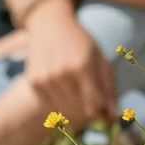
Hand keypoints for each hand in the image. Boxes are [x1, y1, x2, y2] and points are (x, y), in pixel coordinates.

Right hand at [21, 0, 115, 125]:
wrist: (50, 24)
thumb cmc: (81, 44)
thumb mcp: (101, 61)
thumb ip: (109, 90)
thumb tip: (111, 119)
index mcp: (81, 67)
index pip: (92, 108)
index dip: (100, 115)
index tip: (103, 111)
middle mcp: (60, 74)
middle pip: (77, 113)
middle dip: (88, 115)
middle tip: (92, 105)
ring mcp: (44, 78)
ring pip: (63, 112)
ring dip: (74, 111)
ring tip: (79, 97)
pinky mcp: (33, 81)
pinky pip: (50, 105)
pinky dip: (59, 103)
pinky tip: (63, 89)